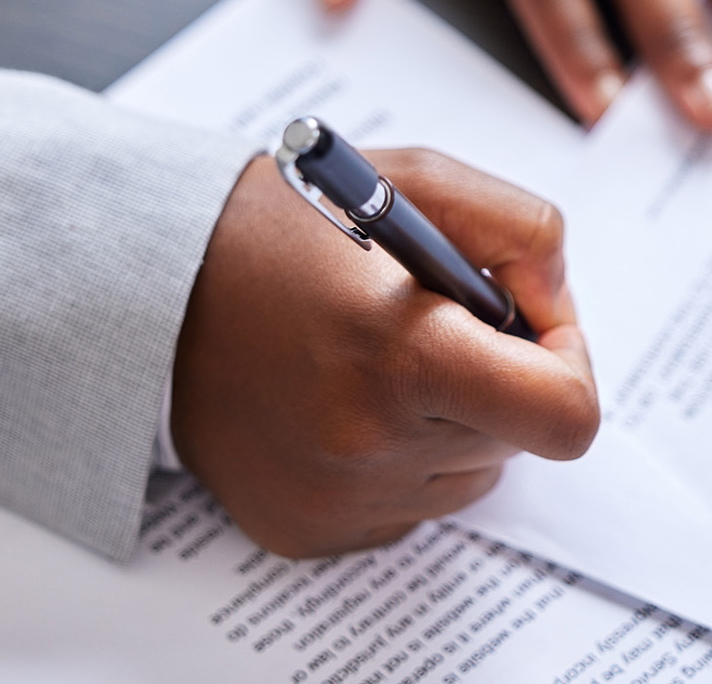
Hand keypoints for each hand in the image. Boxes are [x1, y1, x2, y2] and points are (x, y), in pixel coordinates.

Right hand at [171, 149, 598, 557]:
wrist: (144, 288)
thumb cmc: (278, 227)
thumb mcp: (412, 180)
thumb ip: (518, 231)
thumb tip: (557, 304)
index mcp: (402, 356)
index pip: (564, 416)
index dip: (567, 366)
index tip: (530, 329)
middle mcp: (369, 446)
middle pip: (515, 441)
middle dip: (495, 379)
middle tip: (430, 324)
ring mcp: (335, 501)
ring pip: (462, 477)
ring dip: (445, 422)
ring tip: (372, 359)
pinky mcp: (304, 531)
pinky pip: (403, 508)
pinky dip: (393, 459)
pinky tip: (334, 402)